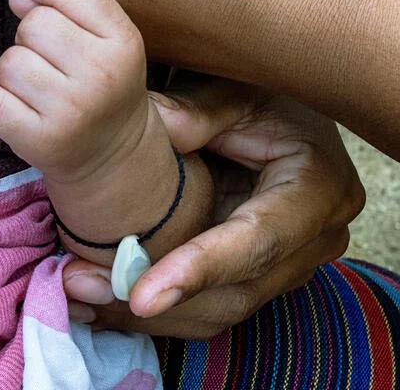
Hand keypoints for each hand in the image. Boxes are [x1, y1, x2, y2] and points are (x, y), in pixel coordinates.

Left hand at [0, 0, 153, 187]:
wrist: (115, 155)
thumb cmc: (103, 84)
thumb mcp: (104, 39)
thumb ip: (64, 1)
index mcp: (124, 42)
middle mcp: (101, 75)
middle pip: (34, 23)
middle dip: (30, 33)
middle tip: (48, 58)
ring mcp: (71, 111)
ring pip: (9, 60)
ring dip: (11, 67)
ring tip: (36, 84)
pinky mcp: (40, 140)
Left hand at [62, 80, 362, 339]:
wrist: (284, 107)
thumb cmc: (259, 89)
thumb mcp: (234, 86)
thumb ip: (198, 109)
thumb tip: (157, 126)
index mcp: (319, 188)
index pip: (258, 242)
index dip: (199, 271)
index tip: (143, 295)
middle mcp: (316, 238)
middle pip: (236, 292)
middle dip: (158, 301)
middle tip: (83, 288)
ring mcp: (290, 263)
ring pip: (219, 311)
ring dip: (147, 312)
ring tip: (80, 294)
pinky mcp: (258, 273)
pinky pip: (208, 304)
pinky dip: (157, 307)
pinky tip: (100, 297)